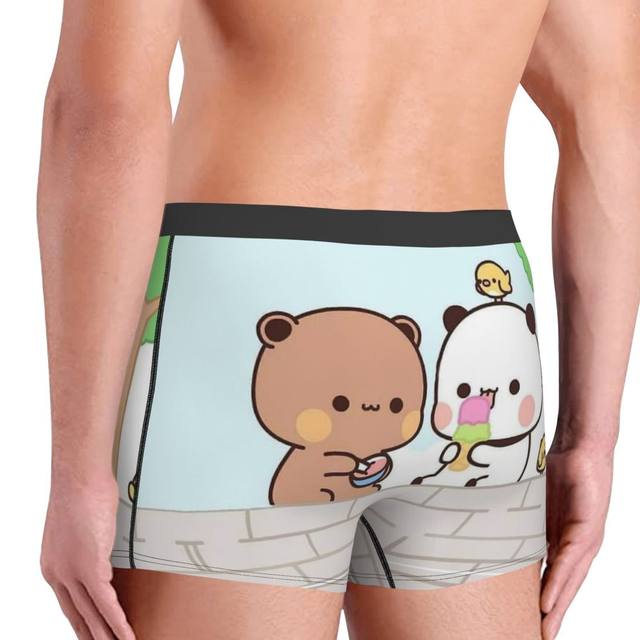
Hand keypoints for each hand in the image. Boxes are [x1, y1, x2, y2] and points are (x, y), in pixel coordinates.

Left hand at [41, 476, 134, 638]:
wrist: (79, 477)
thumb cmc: (80, 490)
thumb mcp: (79, 525)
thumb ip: (86, 544)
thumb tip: (100, 551)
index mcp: (53, 564)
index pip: (68, 603)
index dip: (81, 622)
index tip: (91, 633)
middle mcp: (58, 573)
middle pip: (77, 615)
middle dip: (92, 635)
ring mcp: (72, 571)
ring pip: (92, 613)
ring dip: (107, 635)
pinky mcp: (91, 566)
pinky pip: (106, 603)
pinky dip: (117, 621)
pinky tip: (125, 633)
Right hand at [540, 445, 612, 638]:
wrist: (581, 446)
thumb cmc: (558, 468)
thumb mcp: (533, 502)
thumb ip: (522, 520)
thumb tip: (495, 528)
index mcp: (561, 539)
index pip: (552, 575)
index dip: (543, 600)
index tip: (530, 621)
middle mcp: (575, 545)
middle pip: (563, 586)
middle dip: (552, 614)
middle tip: (539, 636)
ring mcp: (584, 540)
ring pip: (569, 580)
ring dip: (556, 606)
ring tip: (544, 628)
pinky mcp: (588, 530)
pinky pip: (570, 561)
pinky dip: (560, 582)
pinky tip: (550, 600)